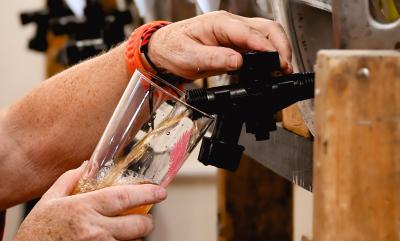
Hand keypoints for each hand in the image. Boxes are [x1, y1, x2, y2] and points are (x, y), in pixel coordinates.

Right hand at [13, 162, 166, 240]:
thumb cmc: (37, 233)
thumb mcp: (49, 200)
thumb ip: (69, 180)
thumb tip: (87, 164)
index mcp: (84, 208)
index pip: (124, 198)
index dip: (147, 193)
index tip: (160, 191)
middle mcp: (95, 230)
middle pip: (137, 225)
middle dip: (146, 221)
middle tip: (145, 218)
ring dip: (133, 237)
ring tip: (123, 232)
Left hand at [148, 10, 292, 78]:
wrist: (165, 49)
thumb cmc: (174, 48)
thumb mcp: (189, 57)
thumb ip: (214, 59)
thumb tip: (237, 62)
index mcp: (219, 24)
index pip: (249, 32)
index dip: (266, 47)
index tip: (277, 61)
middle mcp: (230, 24)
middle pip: (265, 28)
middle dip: (280, 46)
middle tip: (286, 66)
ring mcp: (235, 33)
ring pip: (266, 34)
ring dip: (278, 49)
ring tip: (284, 68)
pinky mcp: (236, 43)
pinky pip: (258, 44)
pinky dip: (270, 54)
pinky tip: (273, 66)